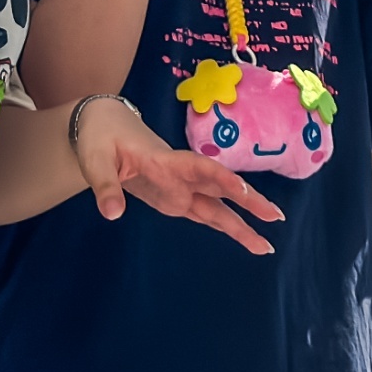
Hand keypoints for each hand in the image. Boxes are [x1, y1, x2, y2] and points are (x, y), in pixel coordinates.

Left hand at [71, 98, 283, 253]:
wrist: (105, 126)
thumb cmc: (100, 139)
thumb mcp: (95, 161)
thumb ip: (105, 187)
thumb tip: (112, 215)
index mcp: (165, 161)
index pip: (200, 169)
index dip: (223, 179)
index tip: (244, 193)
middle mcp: (180, 175)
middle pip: (220, 189)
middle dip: (249, 203)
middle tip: (276, 218)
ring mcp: (180, 187)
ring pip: (217, 207)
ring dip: (240, 224)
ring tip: (266, 246)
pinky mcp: (175, 199)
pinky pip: (204, 214)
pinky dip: (223, 226)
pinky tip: (244, 238)